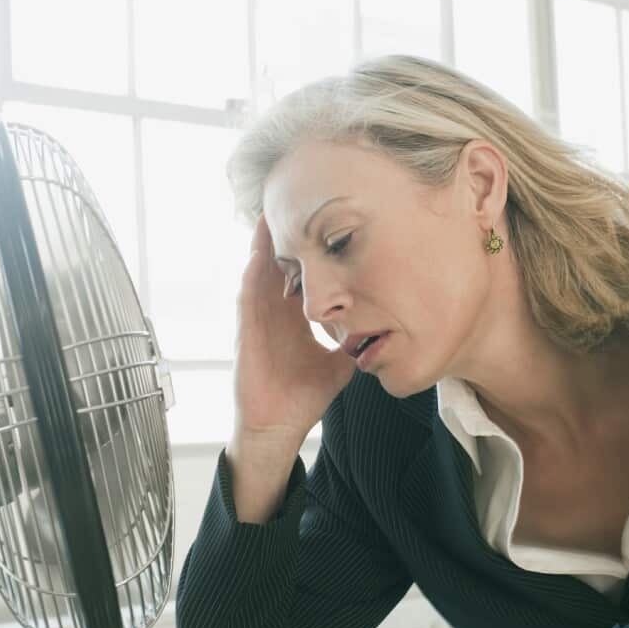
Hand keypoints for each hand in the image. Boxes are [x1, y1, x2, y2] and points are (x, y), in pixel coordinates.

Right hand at [232, 215, 357, 447]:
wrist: (278, 427)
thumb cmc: (302, 397)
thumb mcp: (338, 365)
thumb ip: (355, 345)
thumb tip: (383, 333)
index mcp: (292, 318)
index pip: (300, 275)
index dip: (308, 251)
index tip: (320, 222)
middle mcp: (273, 314)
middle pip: (277, 265)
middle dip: (283, 236)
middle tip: (290, 200)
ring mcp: (256, 321)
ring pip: (258, 274)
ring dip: (262, 246)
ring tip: (268, 213)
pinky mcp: (245, 333)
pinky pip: (246, 298)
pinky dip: (251, 276)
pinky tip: (257, 255)